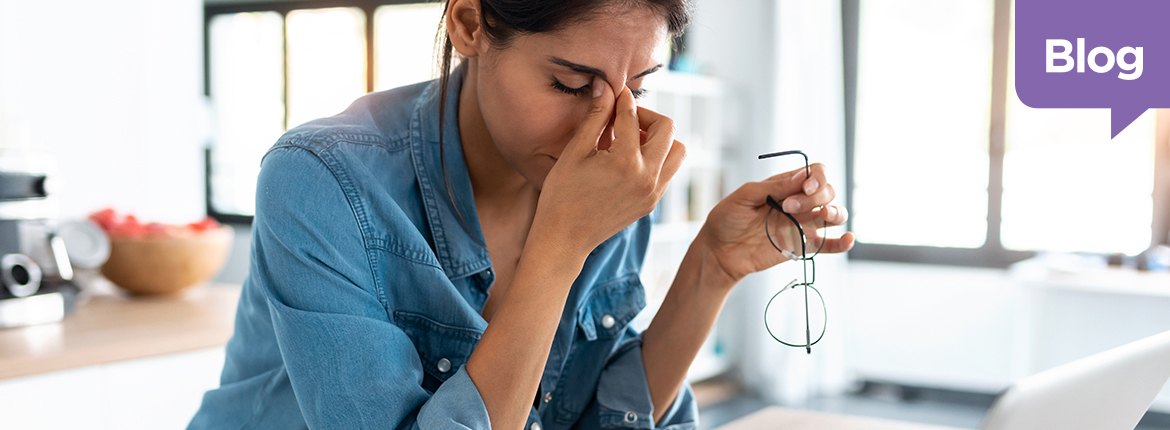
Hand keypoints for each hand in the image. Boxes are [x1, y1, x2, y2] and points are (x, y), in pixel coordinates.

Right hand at [534, 77, 686, 256]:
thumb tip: (605, 86)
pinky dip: (657, 157)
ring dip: (659, 138)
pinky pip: (668, 171)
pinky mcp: (652, 203)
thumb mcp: (575, 151)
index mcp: (626, 161)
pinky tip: (630, 158)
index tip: (614, 91)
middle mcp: (647, 177)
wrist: (564, 239)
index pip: (632, 116)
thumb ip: (595, 117)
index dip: (621, 98)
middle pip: (668, 128)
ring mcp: (653, 192)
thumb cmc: (561, 195)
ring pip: (677, 151)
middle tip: (624, 118)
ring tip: (631, 139)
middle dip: (647, 116)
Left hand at [698, 163, 854, 283]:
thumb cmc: (727, 219)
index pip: (815, 173)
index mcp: (786, 185)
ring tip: (824, 215)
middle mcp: (799, 203)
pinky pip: (829, 244)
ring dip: (836, 212)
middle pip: (827, 191)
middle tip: (788, 207)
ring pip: (834, 214)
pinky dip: (842, 242)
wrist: (719, 251)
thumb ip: (773, 187)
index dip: (817, 178)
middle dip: (815, 196)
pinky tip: (847, 239)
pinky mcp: (803, 246)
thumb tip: (801, 178)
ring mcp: (803, 224)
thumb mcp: (744, 197)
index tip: (804, 187)